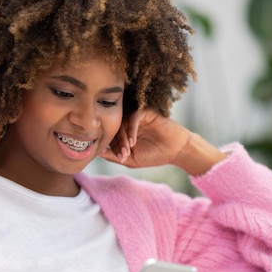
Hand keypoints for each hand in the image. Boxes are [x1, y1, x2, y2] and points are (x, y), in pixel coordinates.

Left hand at [99, 108, 226, 175]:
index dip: (112, 148)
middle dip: (117, 143)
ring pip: (122, 122)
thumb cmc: (154, 155)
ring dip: (123, 137)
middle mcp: (127, 123)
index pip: (109, 137)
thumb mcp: (130, 160)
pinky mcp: (145, 111)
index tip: (119, 158)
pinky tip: (134, 141)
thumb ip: (113, 156)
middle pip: (113, 129)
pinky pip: (133, 116)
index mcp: (122, 133)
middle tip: (123, 155)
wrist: (176, 151)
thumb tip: (96, 153)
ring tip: (129, 150)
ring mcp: (135, 117)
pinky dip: (131, 129)